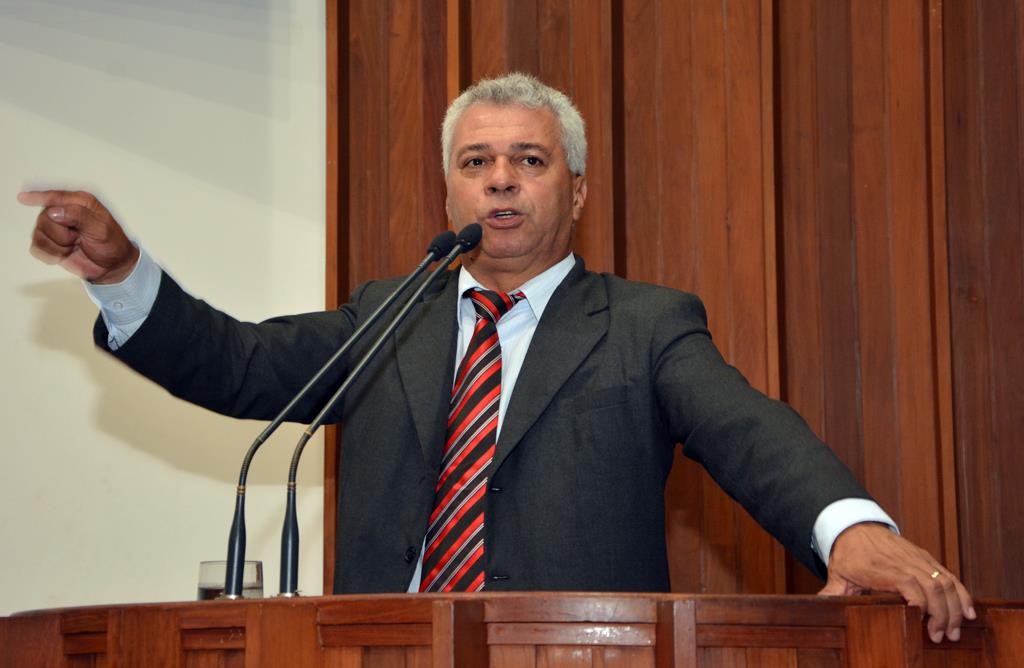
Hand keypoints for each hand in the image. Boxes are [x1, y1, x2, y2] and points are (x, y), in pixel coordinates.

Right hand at [19, 190, 138, 283]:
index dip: (38, 197)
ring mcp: (54, 228)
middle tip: (79, 239)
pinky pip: (36, 248)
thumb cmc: (111, 244)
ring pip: (39, 234)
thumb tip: (54, 212)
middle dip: (62, 234)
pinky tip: (64, 254)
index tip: (23, 198)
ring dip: (58, 246)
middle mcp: (64, 212)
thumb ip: (79, 216)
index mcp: (79, 202)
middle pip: (44, 219)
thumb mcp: (101, 228)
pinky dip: (51, 254)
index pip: (54, 197)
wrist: (112, 266)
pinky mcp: (48, 243)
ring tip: (74, 246)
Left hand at [819, 522, 975, 643]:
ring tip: (955, 630)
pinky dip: (961, 593)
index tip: (923, 626)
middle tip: (942, 637)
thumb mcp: (837, 574)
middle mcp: (904, 561)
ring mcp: (918, 558)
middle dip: (942, 614)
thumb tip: (817, 607)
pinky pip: (948, 575)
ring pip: (945, 582)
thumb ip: (831, 593)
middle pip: (932, 587)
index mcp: (882, 567)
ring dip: (955, 607)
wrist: (856, 527)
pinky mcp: (926, 558)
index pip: (908, 584)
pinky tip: (968, 611)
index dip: (920, 605)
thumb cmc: (848, 554)